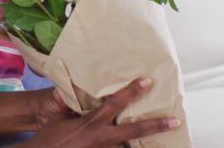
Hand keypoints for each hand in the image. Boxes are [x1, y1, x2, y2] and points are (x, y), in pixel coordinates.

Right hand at [25, 78, 180, 146]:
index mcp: (91, 122)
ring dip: (145, 144)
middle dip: (156, 125)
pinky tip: (136, 147)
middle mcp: (102, 138)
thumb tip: (66, 92)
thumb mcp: (57, 119)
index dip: (132, 91)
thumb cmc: (48, 138)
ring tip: (164, 142)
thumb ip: (68, 107)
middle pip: (134, 130)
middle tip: (175, 121)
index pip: (115, 103)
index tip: (147, 82)